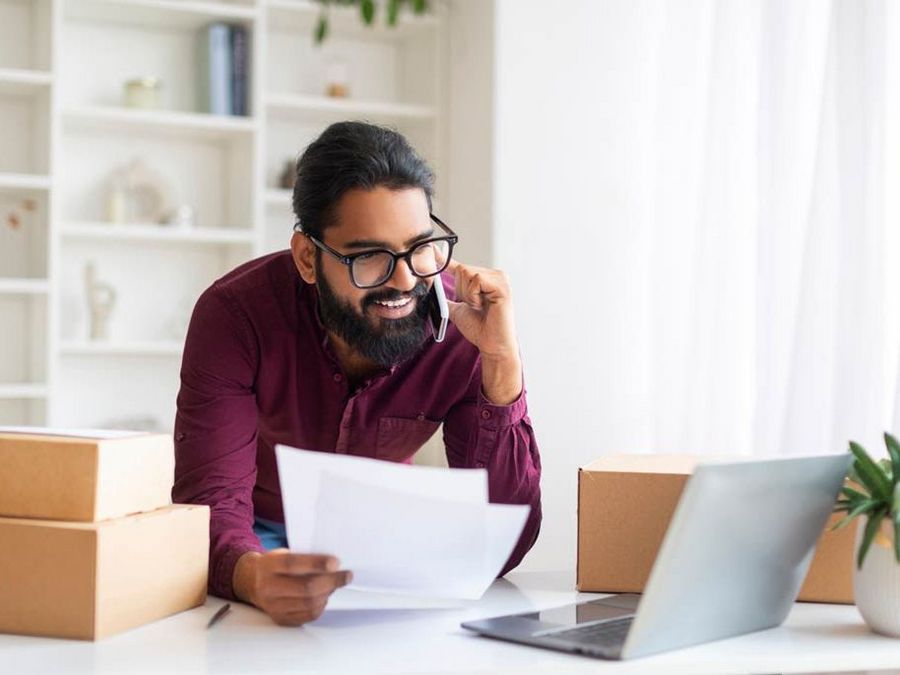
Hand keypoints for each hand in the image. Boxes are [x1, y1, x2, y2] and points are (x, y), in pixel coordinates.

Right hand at [233, 549, 351, 625]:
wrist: (253, 581)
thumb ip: (303, 556)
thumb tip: (334, 563)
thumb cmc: (276, 564)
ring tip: (336, 584)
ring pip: (310, 603)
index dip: (316, 563)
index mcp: (269, 565)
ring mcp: (273, 606)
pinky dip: (321, 605)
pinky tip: (324, 595)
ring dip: (328, 593)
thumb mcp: (283, 553)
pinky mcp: (281, 619)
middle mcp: (268, 587)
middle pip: (306, 587)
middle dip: (331, 581)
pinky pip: (308, 615)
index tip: (336, 562)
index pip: (293, 564)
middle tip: (346, 575)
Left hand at [445, 259, 518, 360]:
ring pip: (468, 272)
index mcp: (486, 279)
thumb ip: (449, 299)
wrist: (491, 345)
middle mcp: (495, 275)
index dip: (446, 261)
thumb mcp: (458, 310)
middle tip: (475, 306)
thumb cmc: (479, 329)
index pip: (463, 267)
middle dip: (462, 291)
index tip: (433, 251)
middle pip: (463, 269)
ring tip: (480, 306)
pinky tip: (483, 305)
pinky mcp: (502, 286)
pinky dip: (473, 295)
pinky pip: (476, 280)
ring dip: (468, 294)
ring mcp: (500, 279)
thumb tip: (435, 291)